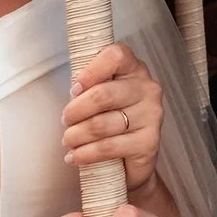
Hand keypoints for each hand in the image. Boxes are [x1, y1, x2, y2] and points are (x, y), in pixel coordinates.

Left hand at [61, 44, 164, 199]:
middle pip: (102, 95)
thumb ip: (89, 85)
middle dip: (75, 111)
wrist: (130, 160)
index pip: (115, 56)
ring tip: (68, 140)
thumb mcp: (99, 95)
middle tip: (66, 120)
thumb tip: (73, 88)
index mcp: (134, 69)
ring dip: (76, 135)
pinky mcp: (148, 143)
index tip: (74, 88)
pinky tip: (75, 156)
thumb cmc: (110, 119)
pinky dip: (86, 154)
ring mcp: (151, 116)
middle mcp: (147, 89)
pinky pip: (108, 147)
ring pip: (101, 124)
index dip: (90, 71)